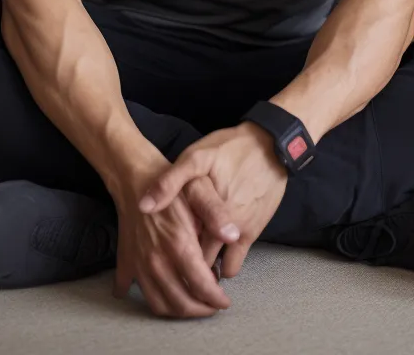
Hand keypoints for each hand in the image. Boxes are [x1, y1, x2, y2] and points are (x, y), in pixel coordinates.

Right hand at [111, 152, 240, 318]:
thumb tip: (233, 235)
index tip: (225, 301)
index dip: (216, 299)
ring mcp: (139, 263)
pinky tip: (160, 294)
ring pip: (158, 303)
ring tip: (193, 302)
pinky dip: (147, 298)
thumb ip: (216, 213)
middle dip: (200, 310)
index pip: (201, 285)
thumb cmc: (172, 183)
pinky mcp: (127, 261)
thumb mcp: (199, 189)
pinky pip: (134, 291)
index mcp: (178, 243)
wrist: (135, 177)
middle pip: (180, 302)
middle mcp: (156, 259)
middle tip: (213, 306)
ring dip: (178, 311)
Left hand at [139, 123, 288, 278]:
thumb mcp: (196, 156)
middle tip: (177, 263)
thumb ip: (170, 182)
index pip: (177, 248)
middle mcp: (219, 230)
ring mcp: (237, 234)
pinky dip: (225, 264)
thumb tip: (143, 206)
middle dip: (187, 267)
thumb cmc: (229, 149)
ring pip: (215, 267)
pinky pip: (235, 263)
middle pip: (196, 262)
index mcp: (199, 212)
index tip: (161, 253)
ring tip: (197, 262)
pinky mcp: (253, 233)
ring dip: (206, 268)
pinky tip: (217, 256)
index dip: (167, 253)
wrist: (270, 146)